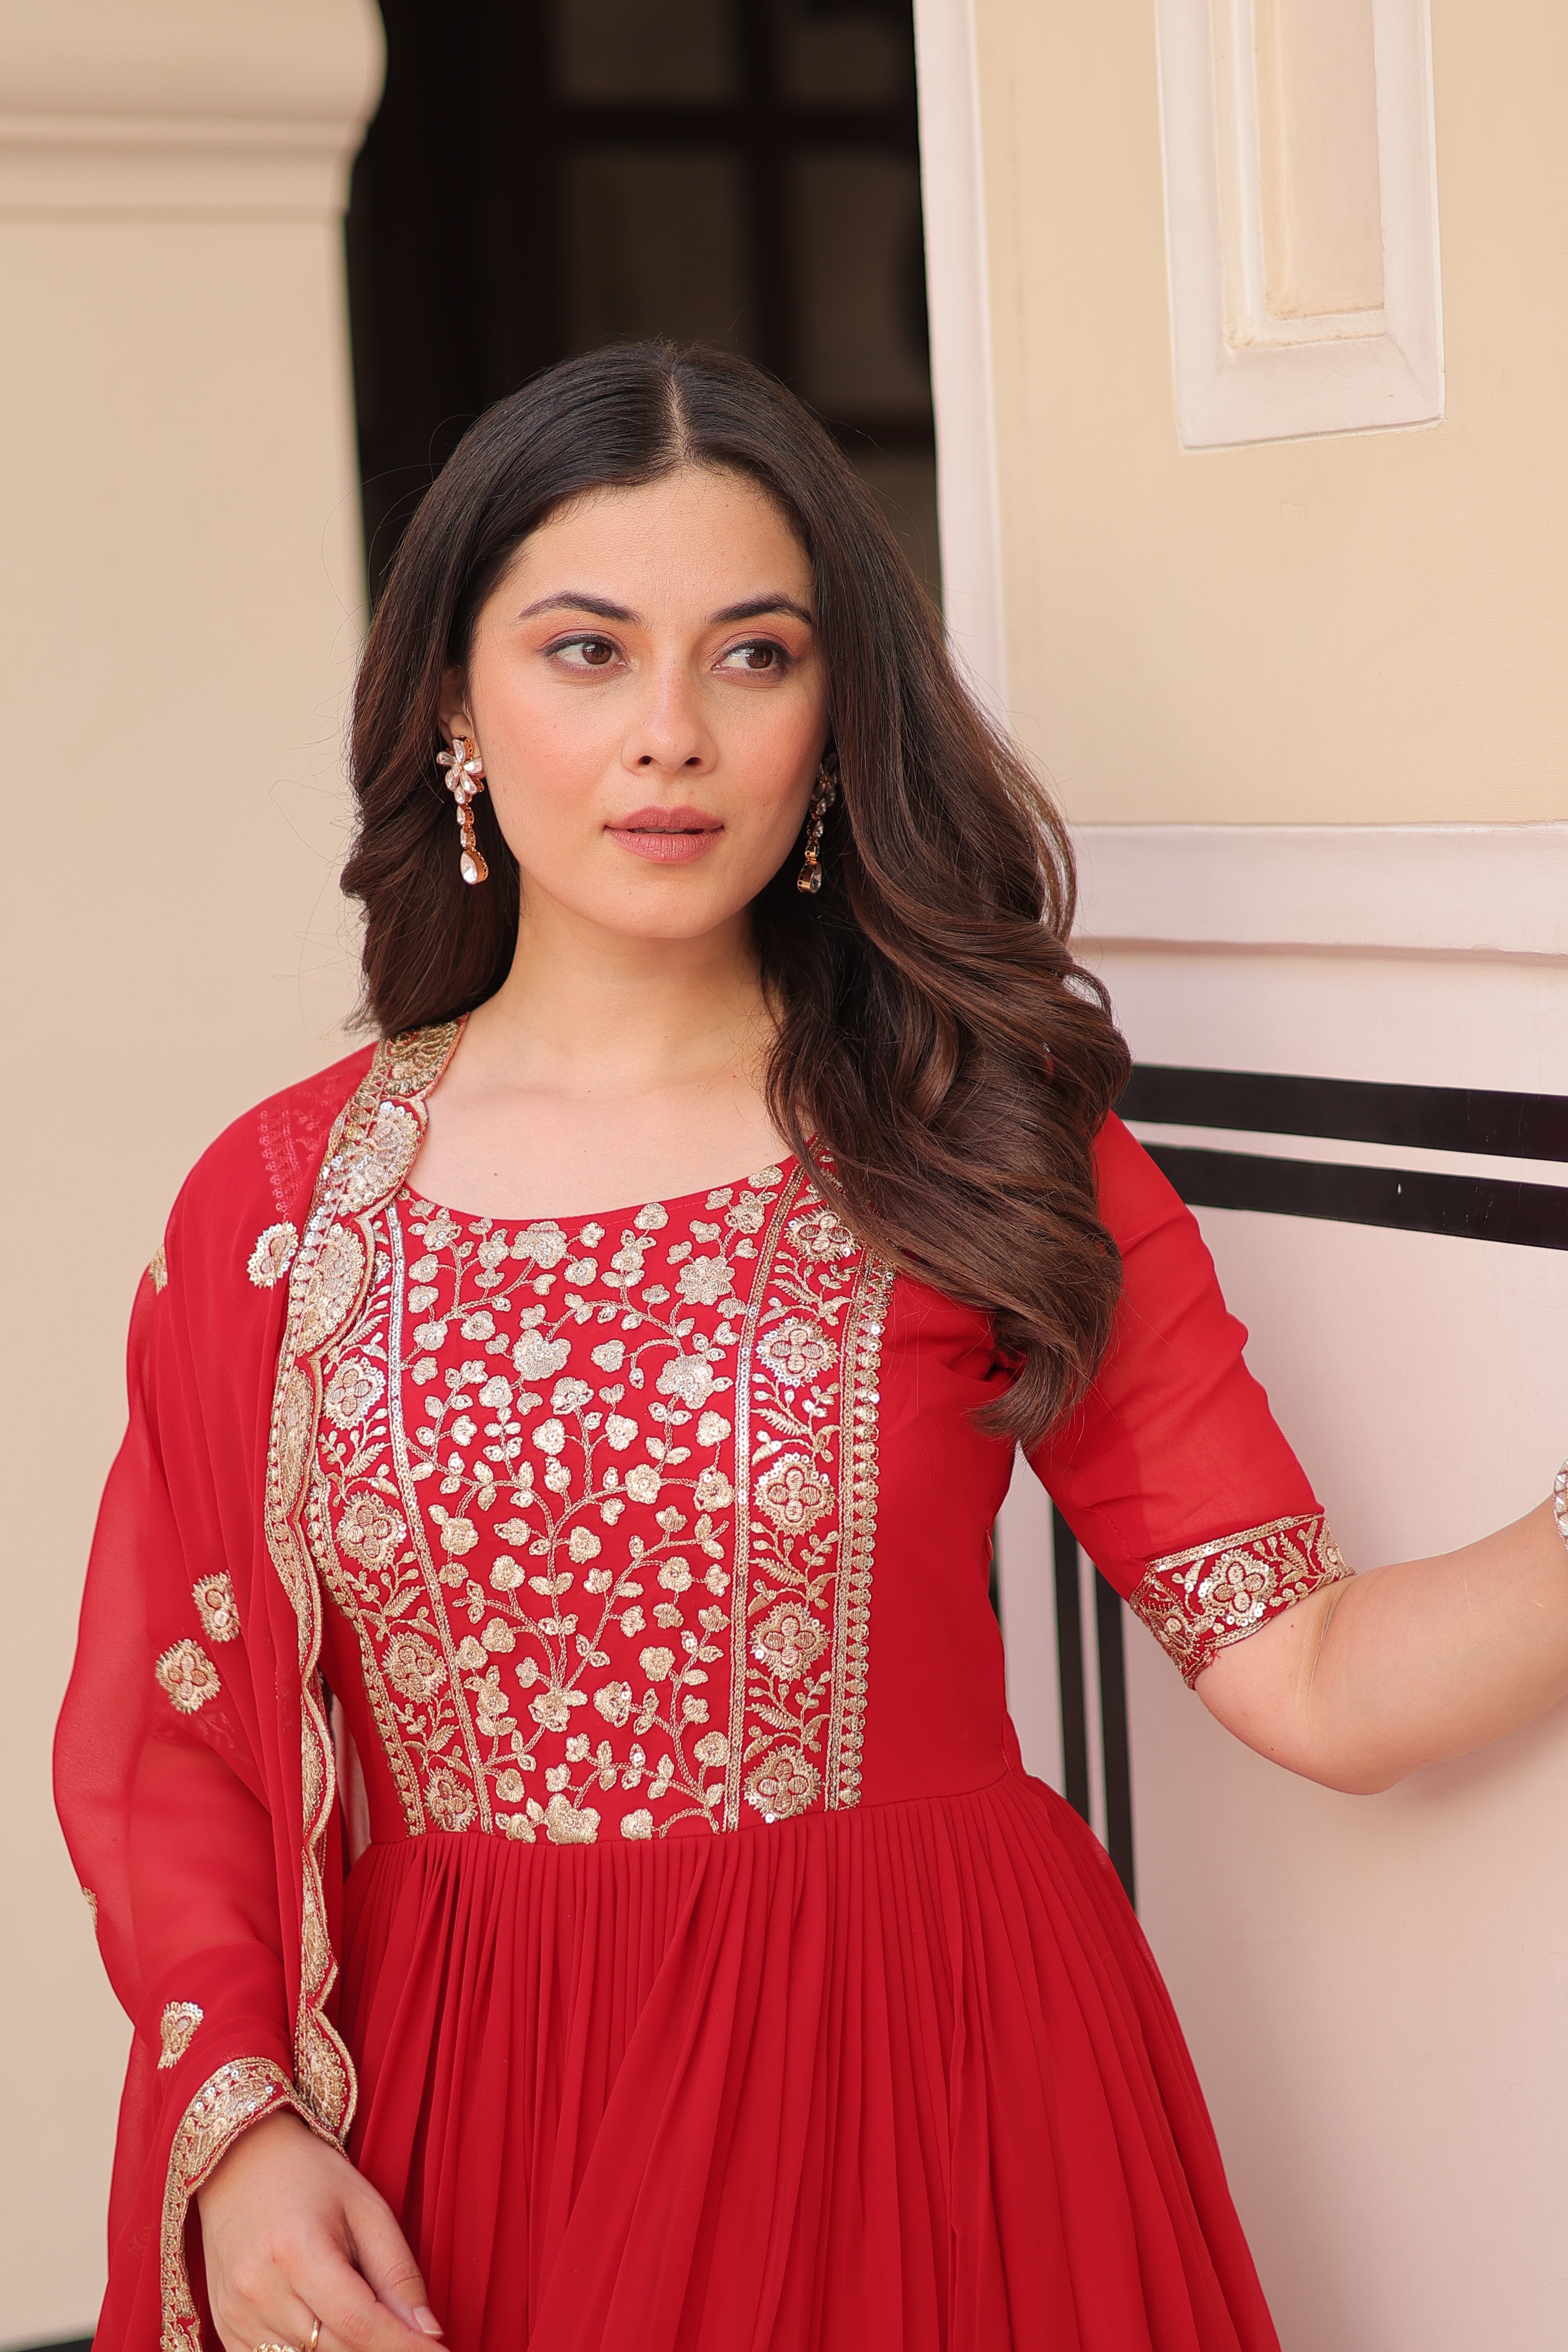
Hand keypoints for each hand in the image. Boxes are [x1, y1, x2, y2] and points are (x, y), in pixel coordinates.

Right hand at [196, 2107, 441, 2351]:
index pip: (361, 2324)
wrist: (239, 2161)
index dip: (404, 2348)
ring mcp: (236, 2314)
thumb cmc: (310, 2176)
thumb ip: (398, 2272)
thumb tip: (430, 2333)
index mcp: (297, 2251)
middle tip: (411, 2341)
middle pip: (336, 2351)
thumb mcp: (366, 2207)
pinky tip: (331, 2333)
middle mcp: (260, 2289)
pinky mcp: (227, 2328)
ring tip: (372, 2331)